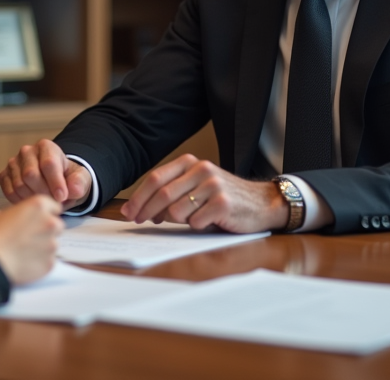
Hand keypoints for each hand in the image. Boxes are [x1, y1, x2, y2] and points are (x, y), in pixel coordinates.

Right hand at [0, 139, 91, 210]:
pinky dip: (21, 201)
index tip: (62, 197)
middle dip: (44, 192)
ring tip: (44, 201)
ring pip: (19, 185)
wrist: (55, 182)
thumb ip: (79, 183)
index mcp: (46, 147)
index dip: (55, 183)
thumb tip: (73, 189)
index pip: (48, 163)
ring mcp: (14, 163)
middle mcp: (27, 151)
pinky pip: (9, 192)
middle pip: (30, 175)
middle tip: (53, 201)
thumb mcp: (80, 179)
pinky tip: (32, 202)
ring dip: (33, 198)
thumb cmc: (67, 178)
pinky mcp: (5, 175)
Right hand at [0, 195, 62, 285]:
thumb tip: (32, 220)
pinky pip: (48, 262)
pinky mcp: (49, 263)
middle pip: (56, 226)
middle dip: (46, 231)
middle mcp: (50, 222)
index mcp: (39, 205)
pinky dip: (39, 263)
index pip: (54, 207)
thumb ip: (27, 213)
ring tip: (22, 252)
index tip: (38, 221)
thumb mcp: (8, 212)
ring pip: (52, 245)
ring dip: (42, 248)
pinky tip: (23, 262)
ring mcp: (51, 244)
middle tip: (28, 238)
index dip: (44, 215)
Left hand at [120, 154, 287, 233]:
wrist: (261, 202)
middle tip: (139, 222)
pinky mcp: (223, 203)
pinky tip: (207, 222)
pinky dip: (196, 226)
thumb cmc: (223, 197)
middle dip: (146, 211)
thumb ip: (172, 191)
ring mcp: (213, 185)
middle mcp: (201, 170)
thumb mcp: (197, 185)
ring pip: (176, 211)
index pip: (156, 178)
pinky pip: (195, 221)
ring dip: (176, 221)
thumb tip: (139, 209)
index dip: (139, 197)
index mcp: (191, 163)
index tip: (128, 213)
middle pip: (162, 194)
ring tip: (190, 219)